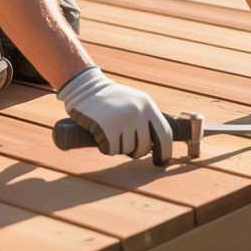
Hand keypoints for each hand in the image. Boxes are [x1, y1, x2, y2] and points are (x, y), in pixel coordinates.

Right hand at [58, 67, 173, 162]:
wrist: (85, 88)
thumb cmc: (111, 101)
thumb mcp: (135, 103)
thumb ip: (147, 121)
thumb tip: (157, 148)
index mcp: (148, 106)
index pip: (164, 135)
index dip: (164, 152)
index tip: (159, 162)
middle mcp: (138, 112)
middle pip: (144, 147)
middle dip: (135, 151)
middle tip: (123, 141)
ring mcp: (122, 119)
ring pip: (127, 150)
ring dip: (118, 147)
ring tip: (109, 130)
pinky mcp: (106, 127)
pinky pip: (111, 150)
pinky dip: (105, 147)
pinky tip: (100, 134)